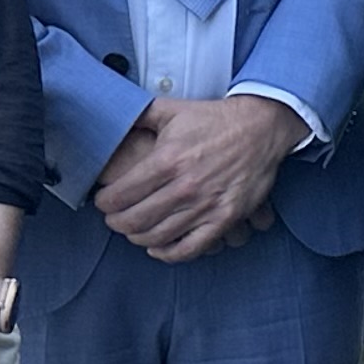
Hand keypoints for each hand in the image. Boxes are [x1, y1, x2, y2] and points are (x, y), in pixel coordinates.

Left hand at [94, 93, 305, 261]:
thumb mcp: (172, 109)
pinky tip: (157, 248)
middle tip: (114, 218)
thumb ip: (139, 115)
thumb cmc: (214, 119)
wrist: (261, 128)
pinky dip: (169, 254)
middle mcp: (184, 187)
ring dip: (137, 237)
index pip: (121, 195)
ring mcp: (205, 206)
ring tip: (133, 230)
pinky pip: (190, 249)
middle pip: (135, 219)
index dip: (104, 203)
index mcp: (167, 160)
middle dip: (116, 222)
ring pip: (158, 236)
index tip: (102, 202)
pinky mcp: (224, 219)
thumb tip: (112, 116)